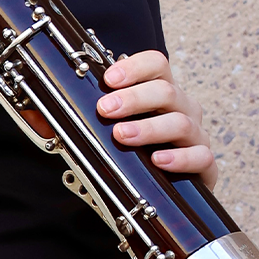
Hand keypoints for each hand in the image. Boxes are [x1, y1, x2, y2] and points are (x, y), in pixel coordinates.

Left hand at [96, 50, 217, 188]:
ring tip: (123, 135)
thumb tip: (52, 114)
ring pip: (180, 122)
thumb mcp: (119, 129)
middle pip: (166, 91)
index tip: (108, 80)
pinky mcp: (206, 165)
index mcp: (163, 92)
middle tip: (106, 109)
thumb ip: (96, 117)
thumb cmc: (139, 153)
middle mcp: (183, 109)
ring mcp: (196, 135)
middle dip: (133, 98)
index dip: (134, 67)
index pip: (156, 65)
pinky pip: (200, 156)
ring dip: (149, 128)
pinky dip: (178, 158)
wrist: (165, 193)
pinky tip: (158, 160)